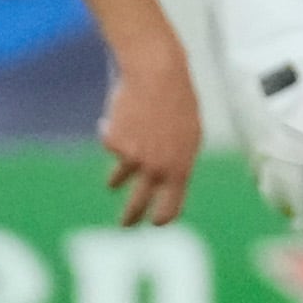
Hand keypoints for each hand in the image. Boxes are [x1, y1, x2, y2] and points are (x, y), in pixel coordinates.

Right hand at [98, 43, 201, 225]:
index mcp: (181, 167)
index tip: (157, 224)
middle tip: (125, 226)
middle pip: (139, 204)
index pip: (172, 205)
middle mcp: (157, 168)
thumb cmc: (179, 102)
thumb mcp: (189, 134)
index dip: (163, 217)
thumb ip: (178, 158)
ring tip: (113, 186)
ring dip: (116, 182)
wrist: (157, 76)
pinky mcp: (114, 143)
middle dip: (130, 218)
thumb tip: (167, 178)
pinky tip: (124, 118)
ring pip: (119, 178)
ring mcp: (133, 157)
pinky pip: (113, 145)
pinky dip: (116, 135)